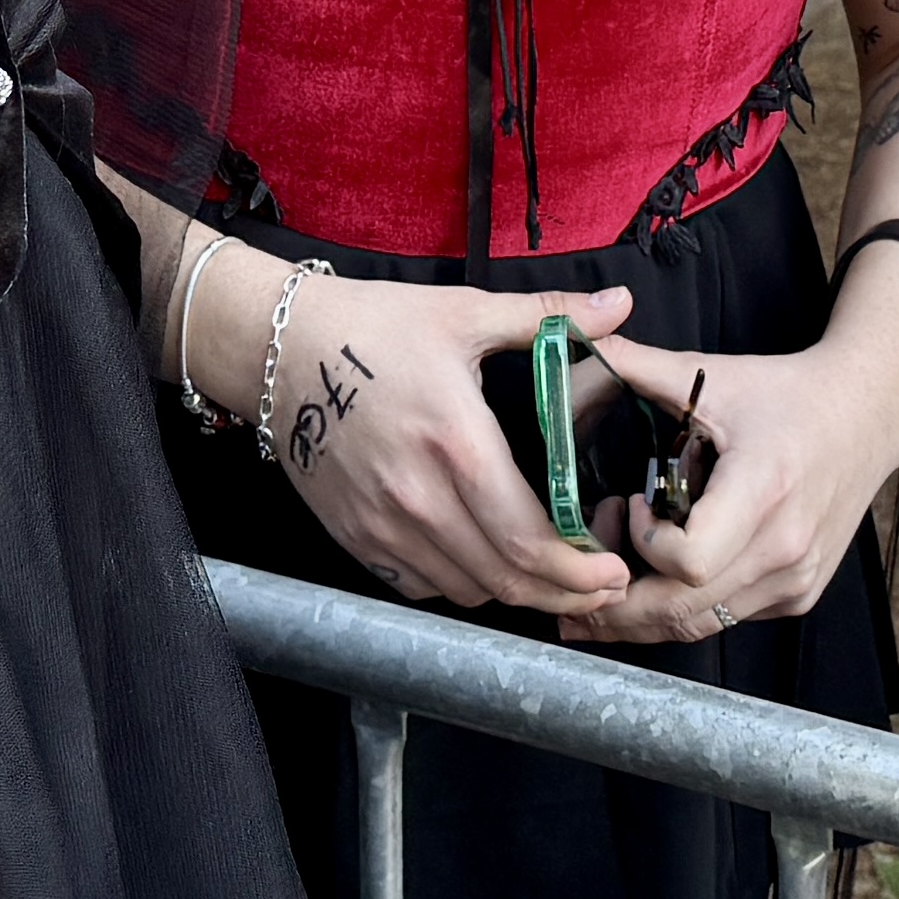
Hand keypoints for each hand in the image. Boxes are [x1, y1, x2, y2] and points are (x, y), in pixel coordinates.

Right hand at [264, 274, 637, 616]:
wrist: (279, 349)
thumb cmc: (372, 327)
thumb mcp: (465, 313)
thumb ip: (548, 316)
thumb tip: (620, 305)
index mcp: (456, 443)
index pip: (527, 539)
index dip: (578, 570)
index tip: (611, 571)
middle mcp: (418, 497)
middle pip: (503, 579)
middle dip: (562, 593)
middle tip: (600, 587)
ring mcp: (381, 525)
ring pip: (466, 590)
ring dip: (513, 590)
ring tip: (547, 571)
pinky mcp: (355, 537)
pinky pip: (422, 585)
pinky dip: (461, 581)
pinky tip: (481, 556)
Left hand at [571, 303, 898, 646]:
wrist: (865, 416)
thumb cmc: (786, 395)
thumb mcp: (713, 376)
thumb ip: (638, 366)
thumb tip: (568, 337)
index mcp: (764, 490)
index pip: (690, 562)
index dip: (647, 545)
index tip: (632, 505)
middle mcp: (785, 547)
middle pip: (683, 611)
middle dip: (618, 607)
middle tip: (575, 588)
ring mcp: (795, 579)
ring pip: (701, 626)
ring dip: (647, 614)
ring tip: (609, 583)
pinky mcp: (799, 594)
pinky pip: (727, 618)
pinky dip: (688, 608)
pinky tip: (666, 575)